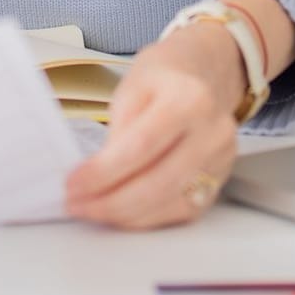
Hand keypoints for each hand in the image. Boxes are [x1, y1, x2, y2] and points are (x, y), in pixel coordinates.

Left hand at [63, 22, 245, 228]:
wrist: (203, 75)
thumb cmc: (163, 79)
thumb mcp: (131, 88)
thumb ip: (117, 131)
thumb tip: (96, 176)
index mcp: (190, 99)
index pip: (141, 146)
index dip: (103, 172)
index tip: (72, 184)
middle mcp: (213, 132)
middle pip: (158, 182)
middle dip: (109, 201)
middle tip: (76, 204)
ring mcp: (221, 160)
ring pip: (170, 203)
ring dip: (124, 215)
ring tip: (92, 209)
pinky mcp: (220, 180)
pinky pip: (180, 211)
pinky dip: (146, 218)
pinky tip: (121, 213)